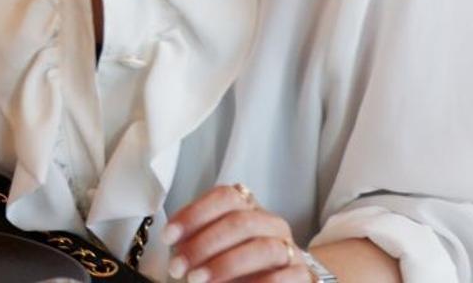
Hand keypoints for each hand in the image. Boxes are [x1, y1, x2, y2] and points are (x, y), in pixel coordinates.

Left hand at [164, 183, 307, 282]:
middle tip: (179, 267)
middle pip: (241, 222)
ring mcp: (290, 249)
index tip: (169, 237)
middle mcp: (271, 223)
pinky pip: (285, 276)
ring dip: (226, 265)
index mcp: (249, 208)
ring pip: (263, 248)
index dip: (194, 214)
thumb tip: (175, 248)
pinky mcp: (303, 276)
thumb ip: (197, 243)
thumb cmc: (238, 265)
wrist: (281, 282)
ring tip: (197, 280)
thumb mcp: (214, 249)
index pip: (225, 197)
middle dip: (204, 245)